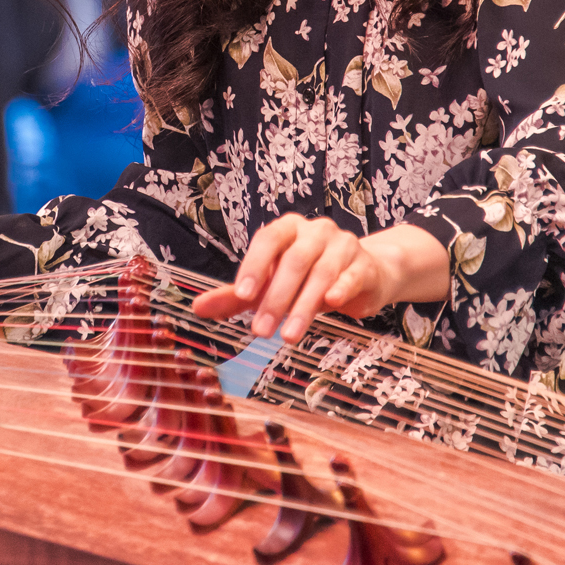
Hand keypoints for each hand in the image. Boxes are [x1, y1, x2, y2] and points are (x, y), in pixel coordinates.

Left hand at [191, 215, 449, 344]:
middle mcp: (316, 231)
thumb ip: (237, 296)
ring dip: (303, 306)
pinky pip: (352, 275)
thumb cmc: (310, 278)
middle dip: (275, 298)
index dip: (254, 266)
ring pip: (321, 272)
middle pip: (294, 261)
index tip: (242, 296)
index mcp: (289, 229)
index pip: (268, 240)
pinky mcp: (365, 265)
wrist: (367, 274)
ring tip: (288, 335)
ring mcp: (343, 245)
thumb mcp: (272, 284)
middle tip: (261, 330)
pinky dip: (341, 287)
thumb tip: (198, 308)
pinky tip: (332, 304)